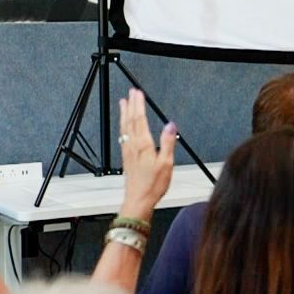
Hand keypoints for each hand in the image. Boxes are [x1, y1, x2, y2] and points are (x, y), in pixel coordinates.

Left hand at [117, 90, 176, 218]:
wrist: (138, 200)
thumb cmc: (153, 185)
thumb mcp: (166, 164)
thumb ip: (168, 142)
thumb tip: (170, 125)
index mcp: (143, 145)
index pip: (140, 120)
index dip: (139, 105)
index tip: (138, 93)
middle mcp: (133, 146)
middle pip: (130, 121)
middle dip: (131, 105)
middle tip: (131, 93)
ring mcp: (128, 151)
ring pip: (125, 127)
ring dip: (124, 114)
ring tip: (123, 103)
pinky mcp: (126, 157)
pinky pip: (123, 136)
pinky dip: (123, 126)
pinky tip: (124, 126)